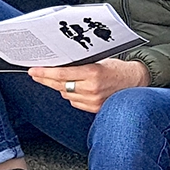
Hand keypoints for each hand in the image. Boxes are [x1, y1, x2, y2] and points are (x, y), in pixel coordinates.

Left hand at [31, 58, 148, 112]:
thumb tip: (58, 65)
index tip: (33, 70)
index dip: (45, 73)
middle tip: (34, 74)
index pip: (62, 74)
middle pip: (60, 85)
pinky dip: (72, 95)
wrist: (135, 81)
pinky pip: (74, 102)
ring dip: (60, 87)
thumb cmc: (117, 68)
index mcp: (92, 73)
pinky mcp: (95, 109)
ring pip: (66, 94)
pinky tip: (75, 88)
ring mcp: (93, 101)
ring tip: (56, 78)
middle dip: (46, 79)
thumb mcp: (98, 60)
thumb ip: (80, 65)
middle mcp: (92, 89)